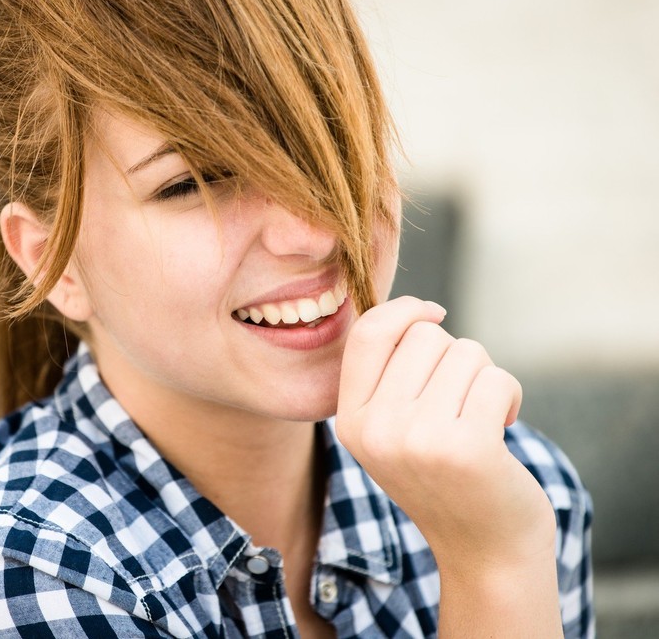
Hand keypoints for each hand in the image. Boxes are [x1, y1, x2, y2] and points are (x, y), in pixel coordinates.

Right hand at [335, 296, 555, 570]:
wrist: (483, 550)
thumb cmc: (445, 476)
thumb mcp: (393, 430)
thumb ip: (388, 377)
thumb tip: (416, 311)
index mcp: (350, 421)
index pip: (367, 334)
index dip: (404, 310)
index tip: (433, 312)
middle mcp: (376, 429)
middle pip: (424, 336)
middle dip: (455, 356)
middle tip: (460, 400)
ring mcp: (418, 439)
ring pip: (466, 352)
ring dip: (485, 377)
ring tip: (480, 418)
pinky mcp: (467, 448)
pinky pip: (497, 379)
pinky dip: (510, 396)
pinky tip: (502, 429)